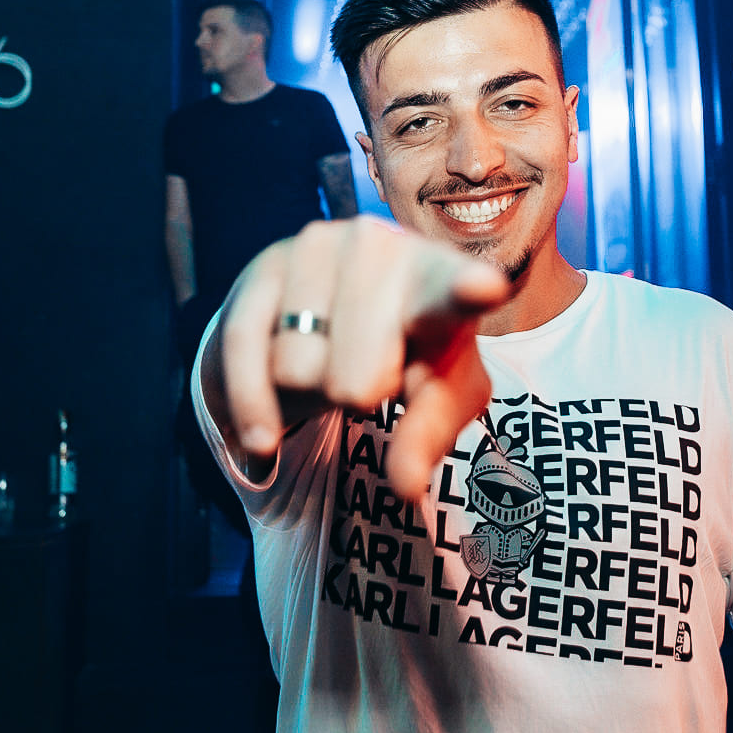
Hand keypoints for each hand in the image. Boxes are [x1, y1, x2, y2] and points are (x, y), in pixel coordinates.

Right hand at [215, 217, 508, 503]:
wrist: (328, 319)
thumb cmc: (400, 355)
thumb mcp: (432, 395)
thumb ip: (426, 436)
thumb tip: (405, 487)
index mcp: (438, 278)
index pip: (453, 289)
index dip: (467, 289)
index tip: (486, 288)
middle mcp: (378, 245)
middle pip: (359, 381)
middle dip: (356, 398)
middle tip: (364, 374)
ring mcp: (315, 247)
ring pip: (298, 369)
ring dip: (309, 388)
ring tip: (326, 360)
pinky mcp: (261, 268)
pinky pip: (246, 355)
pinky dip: (253, 406)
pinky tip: (264, 433)